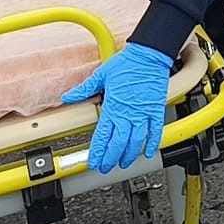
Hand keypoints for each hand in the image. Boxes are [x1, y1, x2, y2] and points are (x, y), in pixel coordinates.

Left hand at [61, 42, 172, 170]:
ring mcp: (143, 112)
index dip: (97, 152)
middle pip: (118, 143)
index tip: (93, 162)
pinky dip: (153, 142)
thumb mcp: (101, 75)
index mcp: (113, 106)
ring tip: (123, 164)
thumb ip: (84, 89)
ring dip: (129, 154)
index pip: (103, 135)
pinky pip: (155, 130)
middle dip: (110, 158)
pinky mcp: (156, 109)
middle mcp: (128, 112)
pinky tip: (149, 151)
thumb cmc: (127, 63)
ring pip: (136, 140)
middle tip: (105, 167)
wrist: (149, 55)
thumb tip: (67, 96)